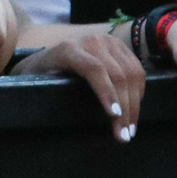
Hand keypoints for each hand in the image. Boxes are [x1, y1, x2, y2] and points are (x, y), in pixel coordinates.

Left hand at [13, 30, 143, 140]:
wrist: (47, 57)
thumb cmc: (40, 75)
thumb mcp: (37, 83)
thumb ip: (48, 93)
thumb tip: (62, 121)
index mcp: (69, 49)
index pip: (93, 69)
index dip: (106, 92)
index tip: (114, 116)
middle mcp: (91, 41)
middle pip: (118, 75)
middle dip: (125, 108)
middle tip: (123, 136)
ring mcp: (108, 42)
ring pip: (132, 74)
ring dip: (135, 105)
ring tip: (130, 129)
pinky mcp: (121, 47)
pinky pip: (138, 71)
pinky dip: (138, 94)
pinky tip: (133, 111)